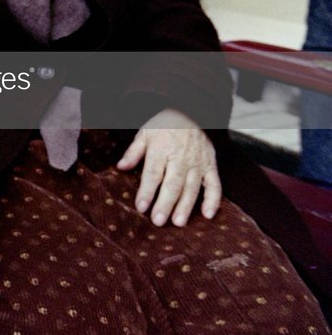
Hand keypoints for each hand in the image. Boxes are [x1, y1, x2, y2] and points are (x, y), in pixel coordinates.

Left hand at [116, 108, 220, 226]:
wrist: (189, 112)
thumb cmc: (163, 126)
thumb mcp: (144, 134)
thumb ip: (133, 152)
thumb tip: (120, 167)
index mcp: (161, 149)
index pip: (153, 174)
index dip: (147, 191)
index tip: (141, 207)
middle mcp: (180, 158)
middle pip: (173, 184)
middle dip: (165, 204)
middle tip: (158, 221)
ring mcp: (198, 163)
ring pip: (192, 188)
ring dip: (186, 206)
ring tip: (178, 222)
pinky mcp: (210, 166)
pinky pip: (215, 184)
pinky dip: (213, 200)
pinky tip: (207, 214)